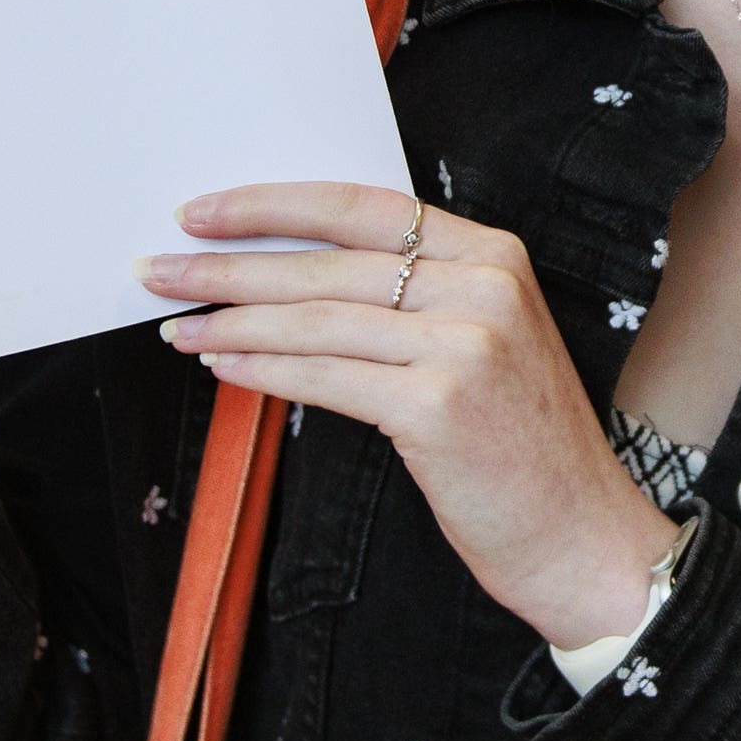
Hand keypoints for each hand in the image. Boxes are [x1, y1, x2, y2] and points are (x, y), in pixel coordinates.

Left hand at [143, 184, 672, 647]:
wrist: (582, 536)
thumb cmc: (520, 448)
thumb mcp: (484, 344)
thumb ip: (412, 299)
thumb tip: (285, 277)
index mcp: (493, 255)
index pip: (363, 206)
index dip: (274, 204)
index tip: (203, 212)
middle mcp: (484, 287)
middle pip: (329, 262)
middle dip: (230, 264)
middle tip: (157, 270)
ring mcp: (464, 345)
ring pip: (318, 319)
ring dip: (232, 320)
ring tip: (176, 325)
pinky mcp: (438, 406)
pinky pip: (325, 377)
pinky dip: (262, 368)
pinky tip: (221, 365)